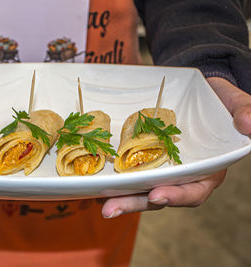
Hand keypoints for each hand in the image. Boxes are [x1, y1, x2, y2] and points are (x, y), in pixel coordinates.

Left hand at [102, 77, 250, 217]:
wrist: (200, 92)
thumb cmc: (220, 100)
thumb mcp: (235, 103)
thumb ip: (245, 111)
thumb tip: (249, 125)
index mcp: (208, 170)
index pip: (194, 191)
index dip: (177, 196)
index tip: (157, 195)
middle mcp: (182, 175)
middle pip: (159, 195)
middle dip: (135, 203)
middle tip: (111, 209)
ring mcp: (162, 168)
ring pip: (141, 188)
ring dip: (121, 197)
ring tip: (101, 203)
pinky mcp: (146, 158)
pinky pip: (131, 171)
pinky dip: (116, 179)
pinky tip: (98, 184)